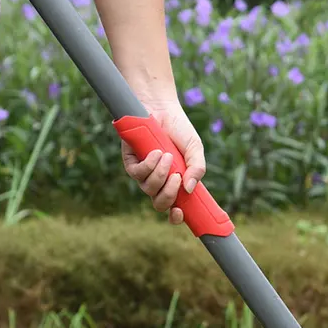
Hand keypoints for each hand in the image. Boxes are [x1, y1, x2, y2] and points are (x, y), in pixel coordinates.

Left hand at [123, 102, 206, 225]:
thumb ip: (197, 168)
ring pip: (149, 189)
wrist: (162, 109)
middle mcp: (158, 182)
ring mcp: (144, 174)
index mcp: (175, 183)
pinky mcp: (131, 163)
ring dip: (160, 175)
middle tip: (177, 177)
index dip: (175, 217)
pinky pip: (137, 173)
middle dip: (168, 195)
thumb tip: (189, 189)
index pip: (174, 209)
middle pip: (159, 204)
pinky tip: (156, 152)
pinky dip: (149, 165)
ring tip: (168, 156)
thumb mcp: (195, 149)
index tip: (179, 213)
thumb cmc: (179, 130)